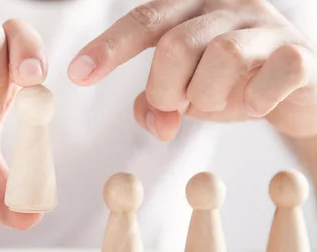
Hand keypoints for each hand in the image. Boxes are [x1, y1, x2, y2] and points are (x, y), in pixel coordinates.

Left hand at [68, 0, 316, 140]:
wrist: (293, 90)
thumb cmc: (229, 84)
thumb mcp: (183, 94)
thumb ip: (157, 103)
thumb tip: (156, 121)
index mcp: (189, 9)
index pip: (143, 21)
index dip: (109, 48)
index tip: (77, 74)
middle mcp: (225, 7)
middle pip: (175, 44)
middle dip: (165, 89)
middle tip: (176, 104)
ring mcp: (265, 26)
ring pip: (222, 55)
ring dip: (206, 95)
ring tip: (212, 103)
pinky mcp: (298, 53)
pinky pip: (277, 70)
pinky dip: (256, 99)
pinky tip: (254, 105)